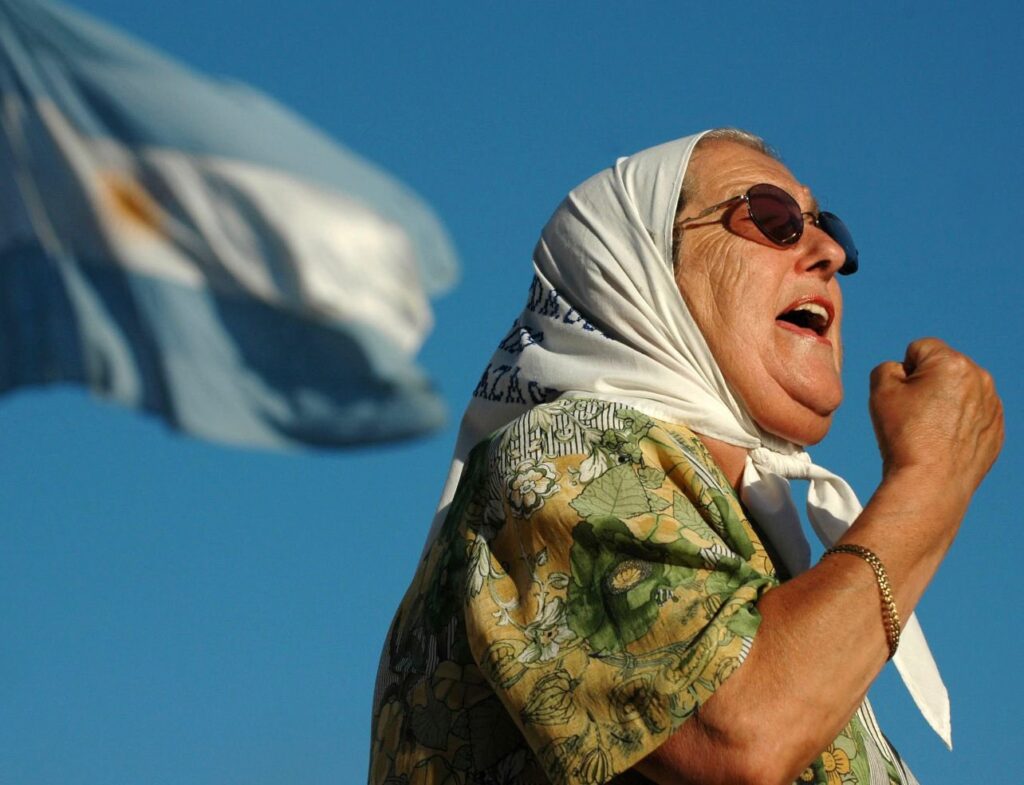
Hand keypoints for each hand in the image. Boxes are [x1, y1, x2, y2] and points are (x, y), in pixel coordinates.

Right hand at [869, 338, 1002, 495]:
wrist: (931, 483)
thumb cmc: (904, 436)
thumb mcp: (880, 391)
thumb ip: (887, 367)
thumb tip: (903, 370)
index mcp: (952, 364)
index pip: (919, 348)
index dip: (903, 371)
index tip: (902, 398)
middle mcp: (980, 378)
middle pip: (943, 368)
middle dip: (927, 384)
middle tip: (913, 415)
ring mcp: (993, 405)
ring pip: (959, 391)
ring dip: (944, 402)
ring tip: (929, 430)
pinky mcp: (997, 428)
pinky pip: (973, 414)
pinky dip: (958, 423)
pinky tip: (944, 442)